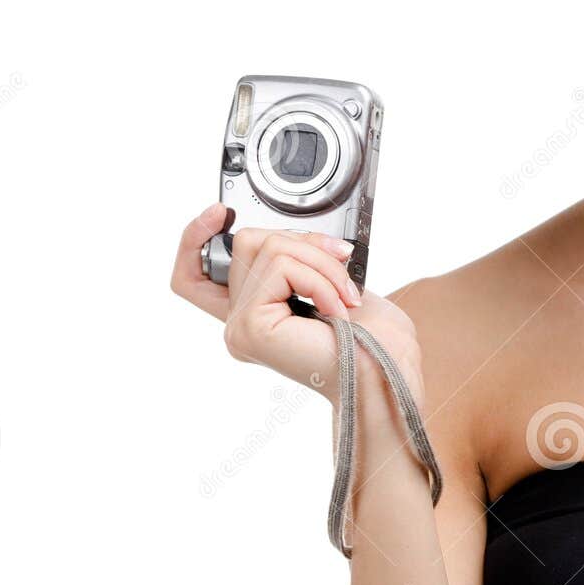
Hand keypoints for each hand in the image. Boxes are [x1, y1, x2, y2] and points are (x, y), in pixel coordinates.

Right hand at [169, 203, 423, 403]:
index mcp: (254, 313)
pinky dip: (319, 279)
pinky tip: (336, 310)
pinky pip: (281, 267)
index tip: (219, 212)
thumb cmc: (373, 337)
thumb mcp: (329, 281)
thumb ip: (293, 258)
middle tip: (343, 266)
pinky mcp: (250, 327)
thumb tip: (286, 234)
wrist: (390, 371)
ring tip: (346, 297)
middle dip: (305, 242)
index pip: (193, 276)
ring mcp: (240, 328)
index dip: (194, 237)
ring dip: (322, 263)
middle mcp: (238, 323)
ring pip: (270, 248)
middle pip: (247, 242)